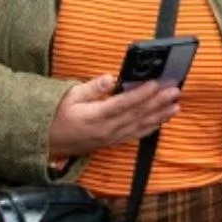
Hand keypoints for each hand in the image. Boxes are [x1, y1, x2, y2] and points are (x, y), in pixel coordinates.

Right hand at [46, 75, 179, 159]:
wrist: (45, 141)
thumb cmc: (56, 115)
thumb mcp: (69, 95)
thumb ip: (92, 88)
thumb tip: (110, 78)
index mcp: (96, 116)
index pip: (124, 104)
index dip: (142, 94)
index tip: (157, 84)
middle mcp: (107, 130)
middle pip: (137, 115)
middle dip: (158, 103)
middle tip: (175, 91)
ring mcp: (110, 138)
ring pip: (140, 127)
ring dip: (159, 116)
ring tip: (176, 106)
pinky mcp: (111, 143)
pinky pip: (134, 135)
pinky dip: (149, 128)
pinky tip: (160, 121)